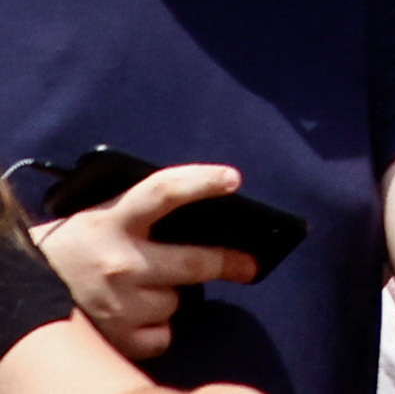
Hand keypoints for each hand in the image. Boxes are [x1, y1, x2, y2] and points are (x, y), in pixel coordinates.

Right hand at [43, 165, 256, 352]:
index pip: (163, 191)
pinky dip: (155, 329)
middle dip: (230, 263)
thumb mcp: (102, 217)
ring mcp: (118, 303)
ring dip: (169, 296)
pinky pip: (162, 334)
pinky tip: (132, 317)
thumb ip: (144, 213)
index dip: (201, 182)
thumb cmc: (72, 249)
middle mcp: (118, 263)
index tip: (233, 179)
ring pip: (176, 301)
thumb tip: (207, 214)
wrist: (19, 291)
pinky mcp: (117, 337)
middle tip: (249, 265)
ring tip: (137, 290)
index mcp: (114, 221)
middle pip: (195, 263)